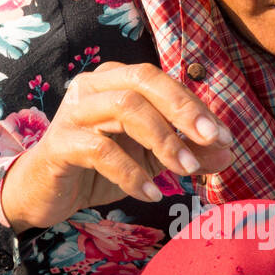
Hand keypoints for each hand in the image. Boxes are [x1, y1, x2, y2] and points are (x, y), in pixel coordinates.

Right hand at [0, 62, 233, 233]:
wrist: (47, 194)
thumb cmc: (100, 168)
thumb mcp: (151, 160)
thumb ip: (186, 152)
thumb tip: (228, 153)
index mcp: (116, 80)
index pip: (162, 82)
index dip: (196, 106)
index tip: (224, 138)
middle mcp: (93, 86)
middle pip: (144, 81)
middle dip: (183, 111)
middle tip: (211, 142)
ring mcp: (74, 111)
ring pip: (125, 108)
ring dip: (163, 140)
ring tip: (186, 171)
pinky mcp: (60, 143)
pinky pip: (100, 150)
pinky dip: (132, 173)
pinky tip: (151, 193)